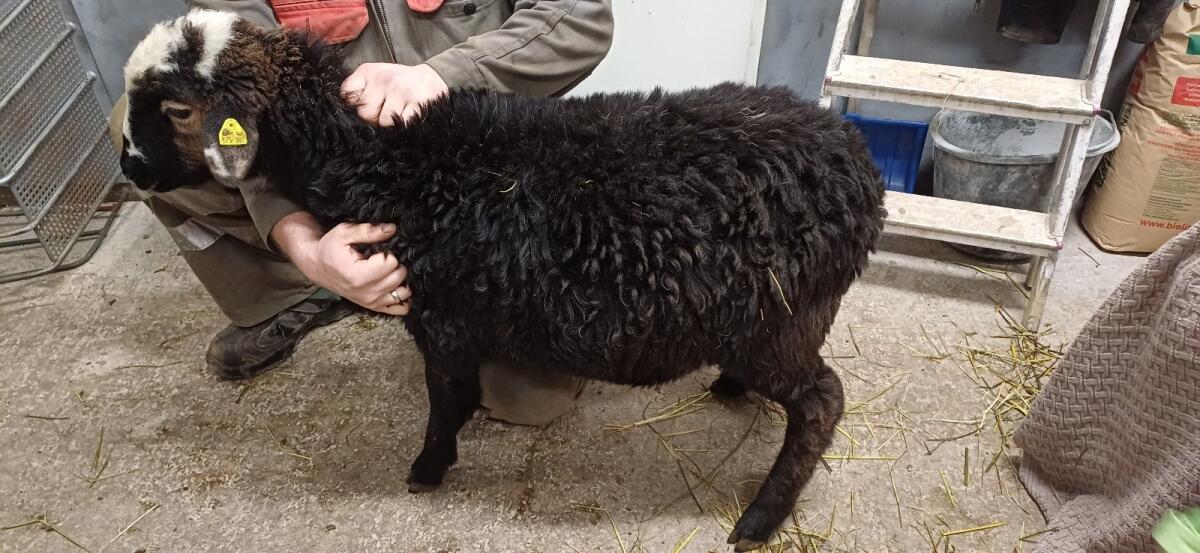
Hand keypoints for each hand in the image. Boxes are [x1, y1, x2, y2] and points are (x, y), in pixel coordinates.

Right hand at [273, 212, 410, 315]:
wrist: (318, 266)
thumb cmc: (330, 249)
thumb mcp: (344, 233)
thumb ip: (368, 231)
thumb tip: (391, 229)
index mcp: (358, 276)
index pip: (390, 263)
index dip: (389, 252)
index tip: (379, 250)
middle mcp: (366, 293)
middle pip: (399, 276)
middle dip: (396, 264)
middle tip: (383, 258)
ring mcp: (371, 302)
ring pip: (403, 293)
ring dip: (402, 280)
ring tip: (390, 270)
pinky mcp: (374, 306)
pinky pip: (401, 308)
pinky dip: (404, 298)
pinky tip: (398, 285)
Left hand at [341, 63, 448, 126]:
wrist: (432, 78)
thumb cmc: (398, 82)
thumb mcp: (374, 76)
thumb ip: (358, 89)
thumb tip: (347, 112)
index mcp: (368, 71)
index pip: (347, 94)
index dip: (355, 104)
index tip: (367, 103)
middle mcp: (383, 79)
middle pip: (364, 113)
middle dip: (372, 118)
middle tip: (383, 112)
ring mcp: (401, 92)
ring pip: (382, 122)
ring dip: (388, 124)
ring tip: (396, 114)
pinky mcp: (416, 104)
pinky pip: (401, 124)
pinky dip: (403, 125)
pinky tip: (406, 117)